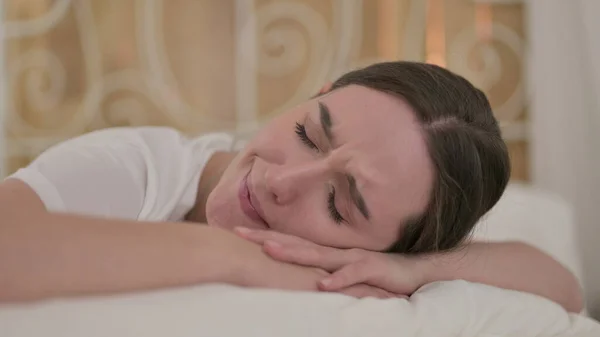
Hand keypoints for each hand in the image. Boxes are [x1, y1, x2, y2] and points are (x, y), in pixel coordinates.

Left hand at [234, 227, 422, 297]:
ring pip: (320, 255)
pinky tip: (323, 284)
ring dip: (295, 252)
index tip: (238, 230)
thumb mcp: (343, 271)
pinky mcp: (372, 270)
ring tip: (271, 250)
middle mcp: (336, 251)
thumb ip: (321, 269)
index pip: (292, 241)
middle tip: (241, 232)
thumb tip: (296, 275)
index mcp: (327, 252)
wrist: (413, 271)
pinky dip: (338, 280)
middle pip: (298, 243)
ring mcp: (353, 258)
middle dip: (269, 238)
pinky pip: (353, 274)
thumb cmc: (375, 274)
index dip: (266, 235)